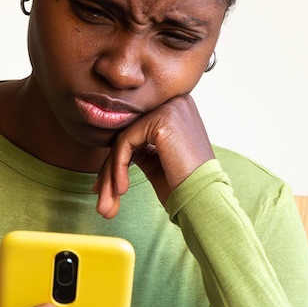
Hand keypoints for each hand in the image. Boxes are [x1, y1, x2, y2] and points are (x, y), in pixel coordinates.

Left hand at [92, 94, 214, 218]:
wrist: (204, 200)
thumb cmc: (184, 185)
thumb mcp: (157, 160)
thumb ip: (139, 146)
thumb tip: (112, 148)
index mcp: (176, 108)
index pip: (137, 130)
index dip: (117, 160)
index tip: (105, 187)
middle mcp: (175, 101)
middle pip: (129, 133)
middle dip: (111, 169)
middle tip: (103, 201)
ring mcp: (170, 107)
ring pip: (123, 138)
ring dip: (110, 174)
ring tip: (106, 204)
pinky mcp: (163, 119)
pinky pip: (126, 142)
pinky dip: (118, 168)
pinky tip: (122, 189)